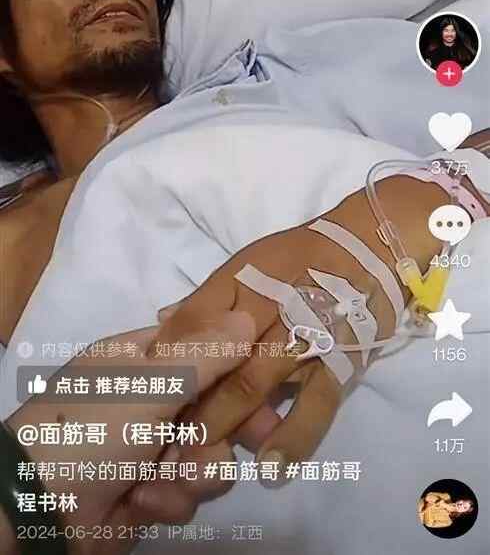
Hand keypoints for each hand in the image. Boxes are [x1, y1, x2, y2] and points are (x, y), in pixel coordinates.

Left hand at [6, 310, 254, 554]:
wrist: (37, 513)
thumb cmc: (92, 430)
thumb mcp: (148, 385)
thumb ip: (203, 355)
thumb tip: (247, 318)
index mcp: (141, 359)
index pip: (203, 349)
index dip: (238, 364)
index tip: (271, 378)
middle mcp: (149, 398)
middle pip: (215, 404)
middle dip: (226, 427)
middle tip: (258, 438)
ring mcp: (149, 445)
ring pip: (208, 452)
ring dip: (195, 470)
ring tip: (170, 477)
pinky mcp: (150, 489)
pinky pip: (186, 489)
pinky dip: (169, 497)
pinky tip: (142, 501)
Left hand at [148, 176, 440, 482]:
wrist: (371, 247)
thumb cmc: (300, 256)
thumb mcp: (245, 266)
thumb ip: (204, 301)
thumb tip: (161, 324)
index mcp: (238, 281)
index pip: (191, 320)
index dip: (166, 360)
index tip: (143, 395)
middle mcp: (265, 306)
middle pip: (215, 358)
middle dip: (186, 400)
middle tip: (161, 442)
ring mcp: (301, 335)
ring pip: (253, 385)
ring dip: (226, 425)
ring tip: (201, 464)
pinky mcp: (338, 362)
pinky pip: (314, 406)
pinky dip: (292, 437)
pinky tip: (270, 467)